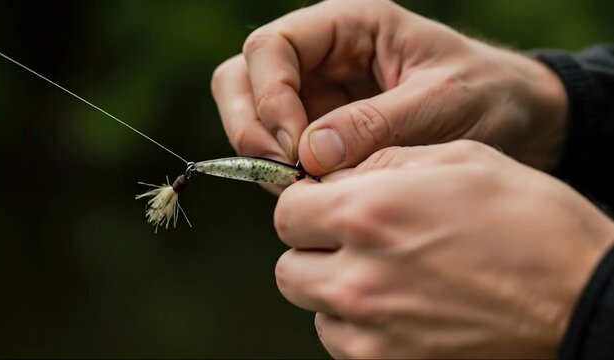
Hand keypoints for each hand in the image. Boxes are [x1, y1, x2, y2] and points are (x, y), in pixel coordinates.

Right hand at [211, 0, 567, 178]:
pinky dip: (286, 177)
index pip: (271, 47)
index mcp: (347, 27)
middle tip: (283, 172)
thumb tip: (310, 155)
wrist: (516, 122)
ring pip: (252, 118)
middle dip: (251, 126)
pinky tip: (320, 195)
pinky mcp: (321, 137)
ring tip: (306, 189)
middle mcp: (320, 60)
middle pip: (242, 78)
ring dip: (264, 157)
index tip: (296, 147)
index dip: (269, 96)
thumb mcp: (442, 101)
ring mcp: (316, 99)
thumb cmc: (487, 93)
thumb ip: (377, 123)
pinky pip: (280, 154)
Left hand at [274, 140, 613, 357]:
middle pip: (289, 265)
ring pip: (314, 307)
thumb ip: (383, 162)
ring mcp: (371, 332)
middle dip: (312, 247)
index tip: (326, 205)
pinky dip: (356, 324)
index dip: (306, 204)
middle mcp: (358, 277)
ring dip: (332, 287)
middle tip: (350, 239)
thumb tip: (341, 177)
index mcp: (369, 213)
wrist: (582, 297)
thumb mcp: (458, 159)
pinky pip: (341, 342)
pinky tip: (397, 304)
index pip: (286, 212)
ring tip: (382, 272)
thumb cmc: (531, 223)